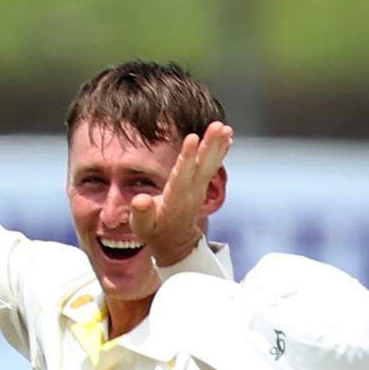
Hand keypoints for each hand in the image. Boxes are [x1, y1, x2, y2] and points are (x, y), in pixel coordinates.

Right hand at [129, 121, 232, 266]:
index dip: (187, 157)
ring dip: (218, 145)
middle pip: (202, 165)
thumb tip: (141, 200)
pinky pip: (213, 166)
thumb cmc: (155, 231)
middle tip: (217, 126)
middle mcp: (191, 191)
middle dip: (209, 145)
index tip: (192, 138)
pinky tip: (227, 138)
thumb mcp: (142, 227)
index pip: (182, 174)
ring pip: (210, 163)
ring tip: (225, 127)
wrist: (175, 243)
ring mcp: (199, 188)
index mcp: (175, 199)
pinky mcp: (201, 185)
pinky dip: (221, 151)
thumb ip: (142, 213)